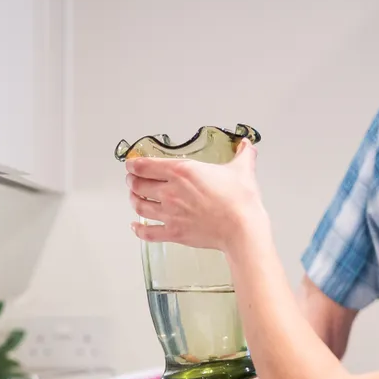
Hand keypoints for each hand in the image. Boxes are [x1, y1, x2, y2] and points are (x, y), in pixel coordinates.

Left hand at [125, 142, 269, 251]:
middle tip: (132, 179)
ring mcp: (170, 214)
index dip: (134, 164)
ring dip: (133, 200)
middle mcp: (171, 192)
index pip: (146, 166)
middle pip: (139, 185)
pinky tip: (135, 226)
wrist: (241, 228)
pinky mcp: (174, 232)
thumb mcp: (242, 170)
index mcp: (182, 172)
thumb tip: (246, 146)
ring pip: (140, 206)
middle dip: (132, 181)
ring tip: (133, 197)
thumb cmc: (239, 200)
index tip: (131, 164)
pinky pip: (148, 232)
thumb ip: (243, 155)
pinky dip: (138, 229)